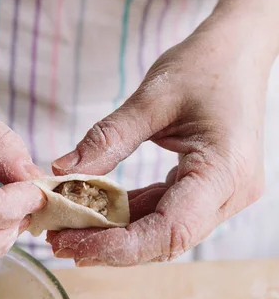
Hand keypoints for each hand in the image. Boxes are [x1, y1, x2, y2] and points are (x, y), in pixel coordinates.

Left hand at [48, 13, 267, 265]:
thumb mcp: (152, 98)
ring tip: (70, 227)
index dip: (119, 247)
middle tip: (59, 238)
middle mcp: (231, 192)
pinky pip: (169, 208)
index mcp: (223, 170)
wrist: (238, 50)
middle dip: (111, 244)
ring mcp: (224, 192)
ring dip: (119, 231)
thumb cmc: (203, 65)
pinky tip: (98, 208)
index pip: (170, 230)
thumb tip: (62, 170)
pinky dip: (134, 211)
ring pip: (165, 229)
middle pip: (166, 238)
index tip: (73, 246)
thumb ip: (108, 137)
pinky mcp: (212, 185)